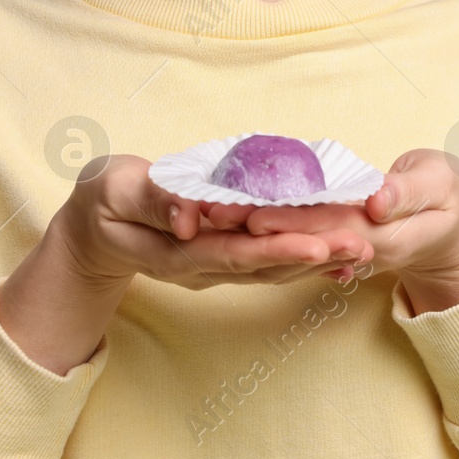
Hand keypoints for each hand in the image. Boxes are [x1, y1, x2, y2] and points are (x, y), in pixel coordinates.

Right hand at [50, 155, 374, 290]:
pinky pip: (270, 261)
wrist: (95, 229)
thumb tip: (189, 216)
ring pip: (274, 267)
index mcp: (177, 251)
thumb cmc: (102, 201)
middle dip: (314, 256)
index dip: (278, 248)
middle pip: (265, 265)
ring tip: (363, 248)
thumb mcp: (112, 191)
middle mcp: (203, 267)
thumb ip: (152, 201)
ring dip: (319, 259)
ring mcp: (216, 267)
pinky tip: (340, 256)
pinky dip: (306, 258)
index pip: (235, 252)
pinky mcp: (226, 257)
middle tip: (362, 245)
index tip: (318, 243)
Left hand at [199, 148, 458, 311]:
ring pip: (290, 237)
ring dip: (248, 227)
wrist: (451, 227)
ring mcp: (340, 248)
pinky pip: (294, 232)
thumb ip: (410, 192)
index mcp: (383, 237)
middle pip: (298, 237)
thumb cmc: (450, 197)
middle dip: (253, 225)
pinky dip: (264, 222)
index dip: (290, 222)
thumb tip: (376, 201)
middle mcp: (354, 249)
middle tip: (210, 211)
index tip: (253, 214)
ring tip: (207, 212)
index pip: (328, 229)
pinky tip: (231, 211)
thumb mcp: (443, 185)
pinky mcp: (331, 239)